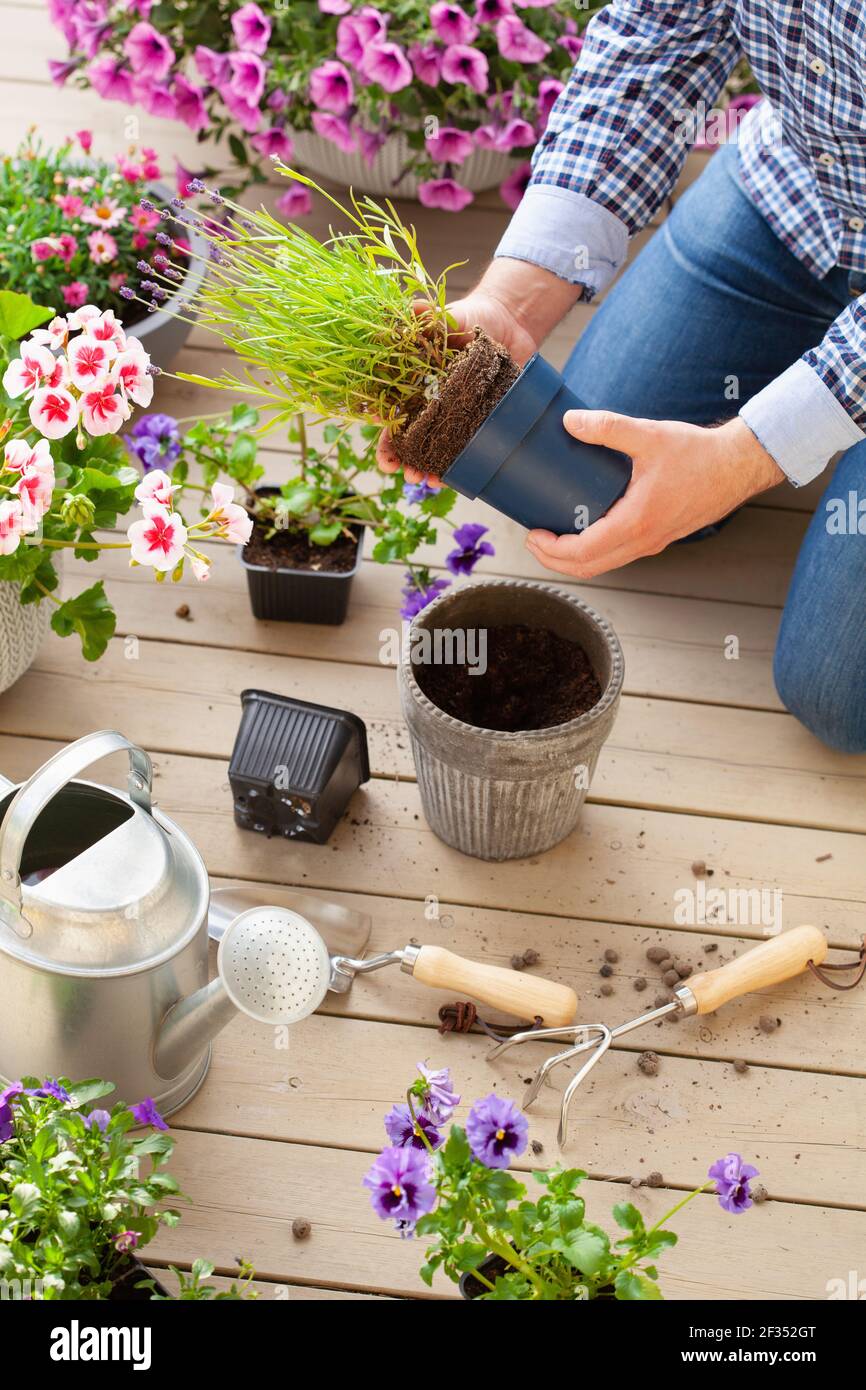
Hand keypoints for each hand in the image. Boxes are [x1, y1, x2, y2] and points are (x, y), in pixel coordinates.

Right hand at [376, 290, 538, 486]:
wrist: (513, 323)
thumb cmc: (476, 316)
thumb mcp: (454, 314)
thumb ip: (434, 316)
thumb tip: (415, 307)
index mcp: (414, 377)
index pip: (389, 405)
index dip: (381, 424)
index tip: (379, 438)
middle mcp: (429, 400)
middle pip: (407, 435)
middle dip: (400, 457)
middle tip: (401, 472)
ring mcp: (453, 414)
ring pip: (432, 447)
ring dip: (424, 467)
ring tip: (423, 481)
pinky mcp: (477, 421)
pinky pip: (463, 448)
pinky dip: (456, 466)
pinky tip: (452, 478)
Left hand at [525, 411, 783, 578]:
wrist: (739, 467)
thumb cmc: (699, 454)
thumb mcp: (649, 435)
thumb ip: (608, 428)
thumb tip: (570, 422)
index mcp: (637, 523)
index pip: (583, 553)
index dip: (551, 550)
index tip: (532, 534)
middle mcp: (644, 541)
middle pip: (588, 568)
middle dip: (555, 560)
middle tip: (534, 539)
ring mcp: (653, 543)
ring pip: (604, 564)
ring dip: (575, 558)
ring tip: (554, 536)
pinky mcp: (659, 538)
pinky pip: (619, 554)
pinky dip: (595, 551)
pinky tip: (585, 527)